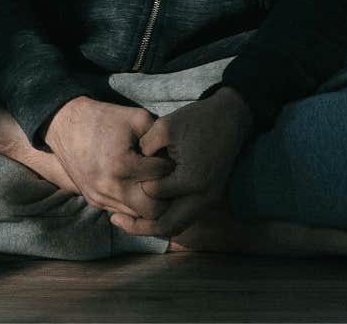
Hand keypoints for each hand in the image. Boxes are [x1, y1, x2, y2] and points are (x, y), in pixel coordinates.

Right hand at [44, 96, 177, 222]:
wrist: (65, 124)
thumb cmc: (103, 118)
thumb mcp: (136, 118)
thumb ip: (161, 136)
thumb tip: (180, 155)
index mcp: (122, 166)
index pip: (162, 179)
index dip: (172, 167)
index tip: (173, 158)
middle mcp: (110, 188)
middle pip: (154, 210)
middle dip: (166, 196)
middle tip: (170, 179)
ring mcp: (100, 197)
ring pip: (138, 217)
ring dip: (150, 203)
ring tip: (156, 184)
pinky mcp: (94, 200)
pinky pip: (123, 212)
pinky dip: (134, 204)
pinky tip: (139, 188)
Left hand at [109, 86, 255, 239]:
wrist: (231, 118)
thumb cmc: (198, 120)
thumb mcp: (166, 126)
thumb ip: (145, 147)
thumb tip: (131, 164)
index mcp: (191, 180)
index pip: (153, 193)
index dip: (136, 183)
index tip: (123, 175)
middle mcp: (202, 197)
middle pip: (167, 225)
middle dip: (140, 227)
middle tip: (115, 220)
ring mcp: (208, 200)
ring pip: (177, 226)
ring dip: (153, 226)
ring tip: (127, 221)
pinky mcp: (209, 198)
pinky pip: (184, 218)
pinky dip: (166, 218)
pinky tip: (147, 210)